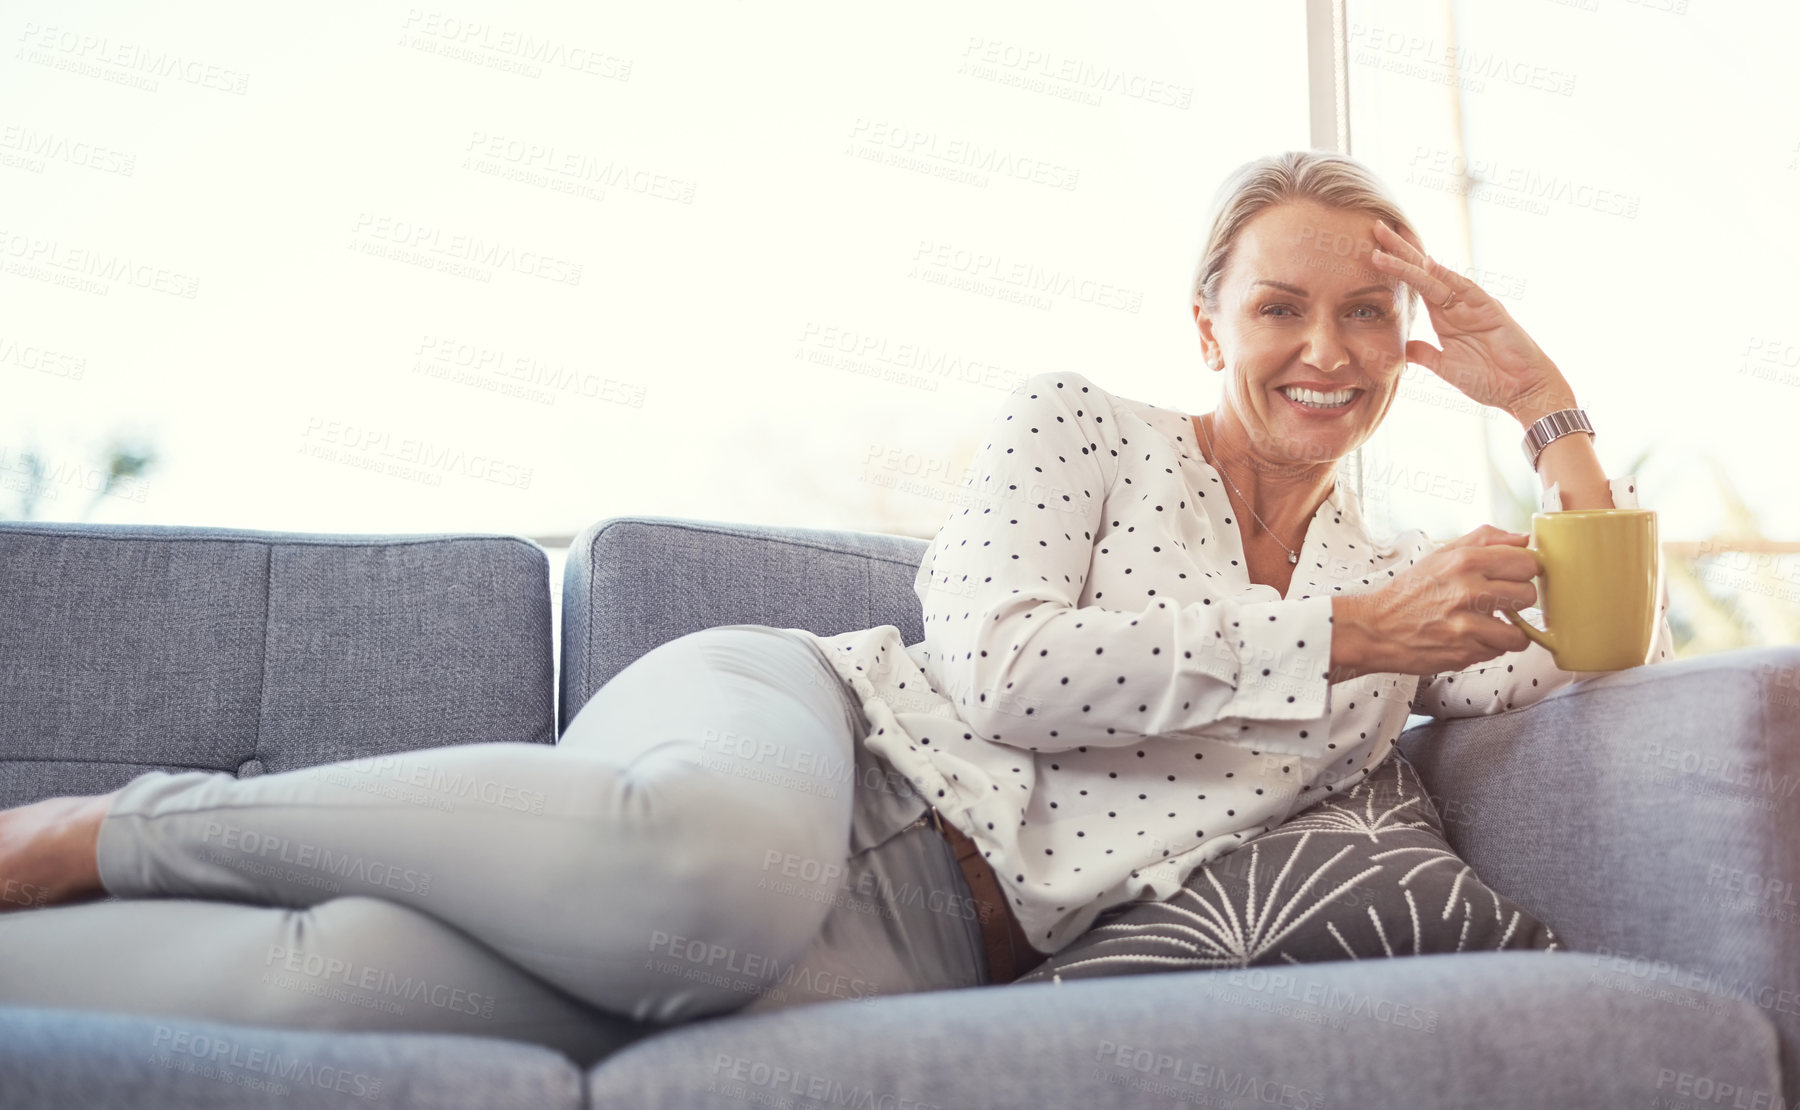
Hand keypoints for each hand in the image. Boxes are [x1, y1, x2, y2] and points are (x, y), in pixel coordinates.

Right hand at [1329, 525, 1537, 678]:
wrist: (1376, 629)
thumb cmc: (1407, 592)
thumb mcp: (1440, 554)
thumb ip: (1484, 539)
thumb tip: (1523, 538)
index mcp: (1465, 561)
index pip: (1526, 561)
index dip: (1523, 569)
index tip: (1515, 575)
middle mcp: (1468, 591)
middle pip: (1528, 594)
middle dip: (1516, 599)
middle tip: (1499, 600)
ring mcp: (1467, 625)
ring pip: (1520, 631)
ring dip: (1509, 629)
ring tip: (1490, 624)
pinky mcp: (1465, 653)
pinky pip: (1499, 651)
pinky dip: (1489, 647)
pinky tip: (1471, 638)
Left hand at [1369, 220, 1574, 424]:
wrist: (1520, 390)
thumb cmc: (1488, 379)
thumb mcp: (1445, 366)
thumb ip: (1424, 354)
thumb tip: (1402, 348)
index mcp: (1443, 317)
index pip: (1414, 286)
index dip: (1395, 268)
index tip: (1372, 252)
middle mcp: (1455, 305)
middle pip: (1422, 272)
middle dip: (1400, 250)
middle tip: (1376, 227)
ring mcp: (1472, 304)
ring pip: (1437, 276)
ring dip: (1412, 260)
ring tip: (1389, 240)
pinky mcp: (1489, 310)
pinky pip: (1464, 289)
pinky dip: (1446, 276)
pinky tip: (1426, 264)